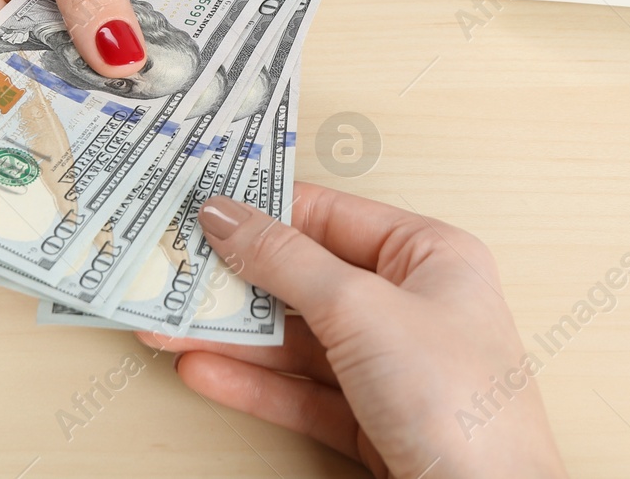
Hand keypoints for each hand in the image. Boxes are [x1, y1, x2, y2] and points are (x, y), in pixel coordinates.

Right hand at [0, 0, 147, 76]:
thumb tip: (118, 58)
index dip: (49, 65)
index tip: (108, 89)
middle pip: (7, 50)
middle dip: (66, 57)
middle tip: (134, 77)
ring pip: (30, 40)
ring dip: (76, 40)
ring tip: (131, 49)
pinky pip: (43, 20)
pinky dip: (77, 20)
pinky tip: (113, 23)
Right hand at [140, 184, 566, 478]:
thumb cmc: (462, 406)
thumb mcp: (360, 310)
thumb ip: (286, 260)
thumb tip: (229, 215)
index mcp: (432, 256)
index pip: (332, 215)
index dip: (265, 209)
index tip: (203, 207)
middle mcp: (415, 306)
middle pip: (306, 278)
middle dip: (236, 279)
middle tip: (173, 269)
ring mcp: (393, 367)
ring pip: (297, 339)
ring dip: (232, 335)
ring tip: (168, 323)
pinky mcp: (373, 421)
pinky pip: (302, 391)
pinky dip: (253, 382)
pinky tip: (204, 369)